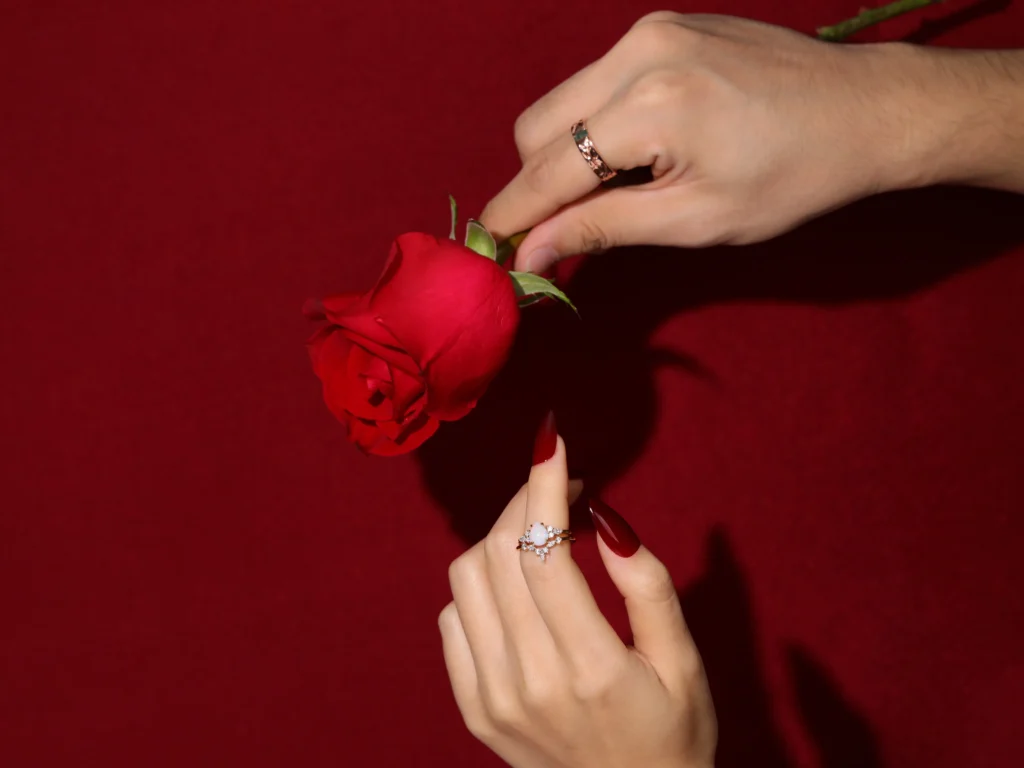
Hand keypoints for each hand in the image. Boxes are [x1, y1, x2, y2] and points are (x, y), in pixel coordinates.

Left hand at [438, 415, 716, 767]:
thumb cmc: (672, 735)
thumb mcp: (683, 663)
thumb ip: (648, 587)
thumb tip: (605, 519)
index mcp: (590, 667)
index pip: (545, 550)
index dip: (543, 483)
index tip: (551, 439)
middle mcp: (529, 680)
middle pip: (500, 552)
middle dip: (526, 498)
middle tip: (559, 482)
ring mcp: (493, 697)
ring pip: (468, 577)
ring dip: (501, 535)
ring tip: (542, 531)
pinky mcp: (474, 708)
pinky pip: (454, 619)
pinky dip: (480, 585)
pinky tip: (518, 586)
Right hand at [480, 13, 1023, 273]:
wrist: (866, 110)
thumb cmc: (793, 178)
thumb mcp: (696, 219)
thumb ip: (604, 228)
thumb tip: (533, 250)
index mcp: (650, 106)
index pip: (548, 170)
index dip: (513, 215)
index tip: (489, 248)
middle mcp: (638, 53)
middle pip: (537, 126)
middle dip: (535, 182)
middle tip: (561, 228)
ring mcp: (650, 30)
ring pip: (562, 100)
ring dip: (566, 152)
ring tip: (613, 190)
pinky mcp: (664, 24)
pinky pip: (597, 80)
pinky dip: (597, 122)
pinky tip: (638, 151)